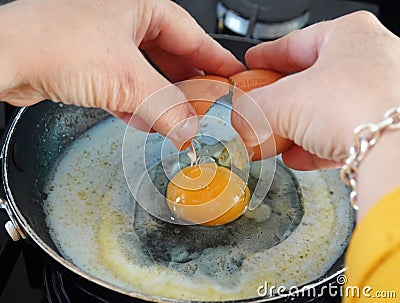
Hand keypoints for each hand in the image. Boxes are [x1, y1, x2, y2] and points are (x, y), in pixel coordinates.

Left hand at [0, 0, 244, 145]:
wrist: (7, 58)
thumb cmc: (54, 42)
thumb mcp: (126, 79)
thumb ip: (165, 106)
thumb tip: (188, 128)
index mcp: (142, 7)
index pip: (194, 37)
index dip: (216, 61)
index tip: (233, 79)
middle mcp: (127, 21)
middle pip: (172, 58)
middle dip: (188, 88)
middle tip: (206, 109)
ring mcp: (109, 44)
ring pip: (149, 76)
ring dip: (162, 102)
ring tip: (178, 122)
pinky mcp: (93, 66)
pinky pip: (126, 88)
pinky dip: (137, 106)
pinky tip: (145, 121)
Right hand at [231, 11, 399, 219]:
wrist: (395, 148)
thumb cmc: (354, 105)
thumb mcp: (282, 102)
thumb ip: (254, 108)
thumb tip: (240, 118)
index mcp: (348, 35)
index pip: (294, 43)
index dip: (266, 56)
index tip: (252, 64)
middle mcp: (372, 59)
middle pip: (311, 79)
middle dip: (280, 99)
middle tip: (260, 108)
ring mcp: (382, 93)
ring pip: (327, 109)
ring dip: (296, 128)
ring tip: (275, 140)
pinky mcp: (385, 127)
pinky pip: (342, 133)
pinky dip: (316, 145)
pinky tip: (298, 157)